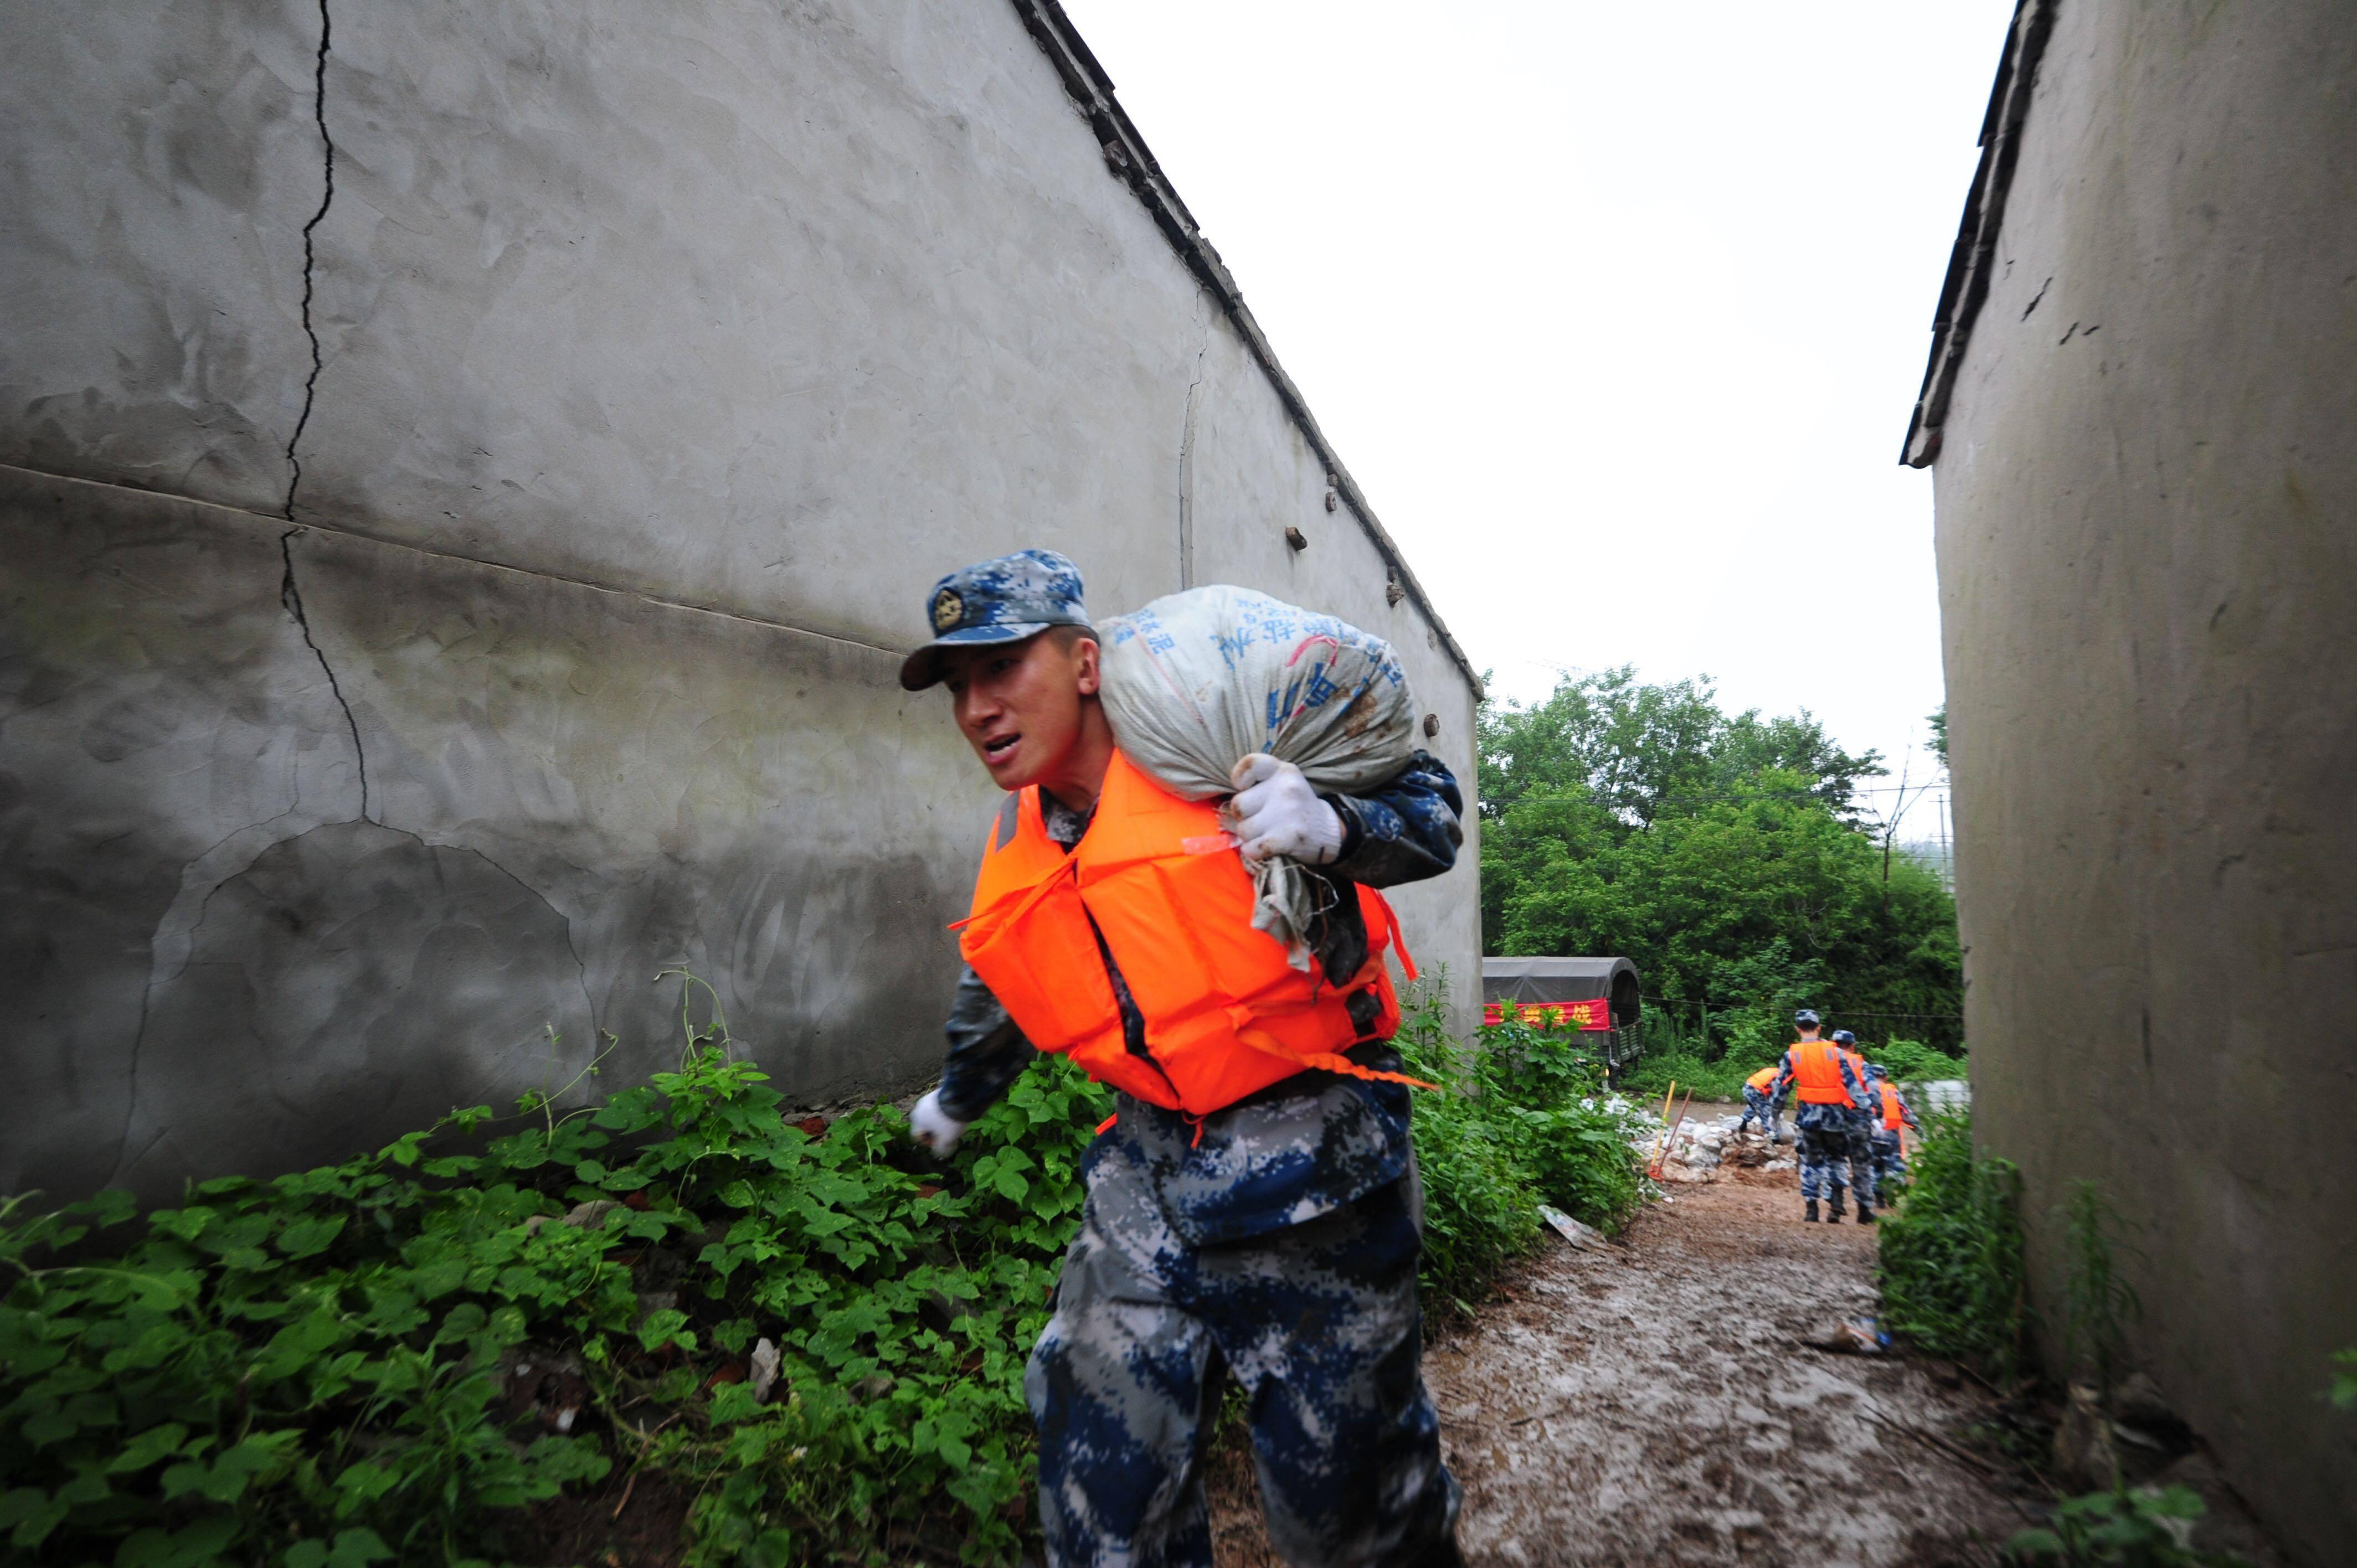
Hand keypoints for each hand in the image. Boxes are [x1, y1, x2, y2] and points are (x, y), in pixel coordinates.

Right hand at [909, 1089, 967, 1155]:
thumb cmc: (950, 1122)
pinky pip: (936, 1106)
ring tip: (950, 1123)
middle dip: (933, 1131)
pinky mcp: (935, 1092)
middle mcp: (917, 1109)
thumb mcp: (946, 1140)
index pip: (916, 1136)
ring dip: (937, 1121)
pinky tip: (952, 1113)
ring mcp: (926, 1099)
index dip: (927, 1142)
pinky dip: (941, 1111)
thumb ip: (939, 1149)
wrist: (960, 1098)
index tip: (938, 1142)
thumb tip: (937, 1153)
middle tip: (945, 1134)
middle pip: (923, 1125)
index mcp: (917, 1121)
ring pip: (929, 1115)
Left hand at [1226, 754, 1344, 866]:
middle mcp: (1285, 788)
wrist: (1328, 831)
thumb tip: (1222, 808)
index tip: (1245, 788)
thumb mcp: (1283, 782)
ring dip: (1248, 836)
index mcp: (1283, 770)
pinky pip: (1251, 848)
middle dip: (1242, 816)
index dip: (1239, 778)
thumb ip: (1257, 784)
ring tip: (1264, 833)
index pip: (1250, 763)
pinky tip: (1264, 847)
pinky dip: (1253, 851)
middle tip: (1257, 819)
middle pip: (1238, 804)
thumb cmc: (1296, 806)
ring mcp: (1287, 813)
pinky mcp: (1288, 837)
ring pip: (1243, 829)